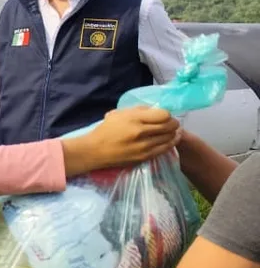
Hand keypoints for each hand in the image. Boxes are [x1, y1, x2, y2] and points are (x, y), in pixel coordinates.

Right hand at [62, 105, 179, 174]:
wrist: (94, 151)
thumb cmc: (105, 130)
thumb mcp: (118, 114)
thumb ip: (138, 110)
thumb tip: (155, 110)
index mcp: (134, 119)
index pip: (164, 115)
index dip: (167, 114)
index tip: (165, 115)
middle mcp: (141, 132)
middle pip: (169, 126)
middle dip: (174, 123)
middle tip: (172, 123)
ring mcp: (144, 146)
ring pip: (169, 138)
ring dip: (173, 133)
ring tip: (173, 131)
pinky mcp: (144, 157)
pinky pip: (165, 149)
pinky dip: (170, 143)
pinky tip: (171, 140)